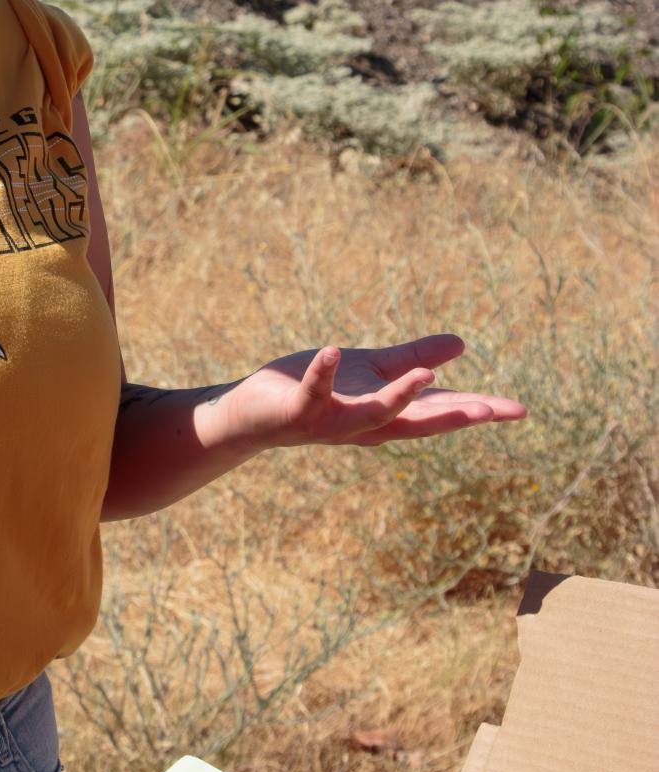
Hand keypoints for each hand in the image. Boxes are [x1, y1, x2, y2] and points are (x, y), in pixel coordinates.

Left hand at [208, 334, 525, 451]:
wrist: (253, 412)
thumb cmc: (313, 390)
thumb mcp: (371, 370)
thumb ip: (413, 359)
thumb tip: (461, 346)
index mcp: (387, 412)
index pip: (440, 413)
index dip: (479, 411)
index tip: (519, 410)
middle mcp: (365, 424)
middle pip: (417, 423)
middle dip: (453, 417)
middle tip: (492, 411)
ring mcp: (332, 422)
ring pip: (372, 415)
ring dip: (398, 397)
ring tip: (425, 376)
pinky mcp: (299, 411)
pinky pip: (313, 393)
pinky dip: (323, 373)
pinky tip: (334, 351)